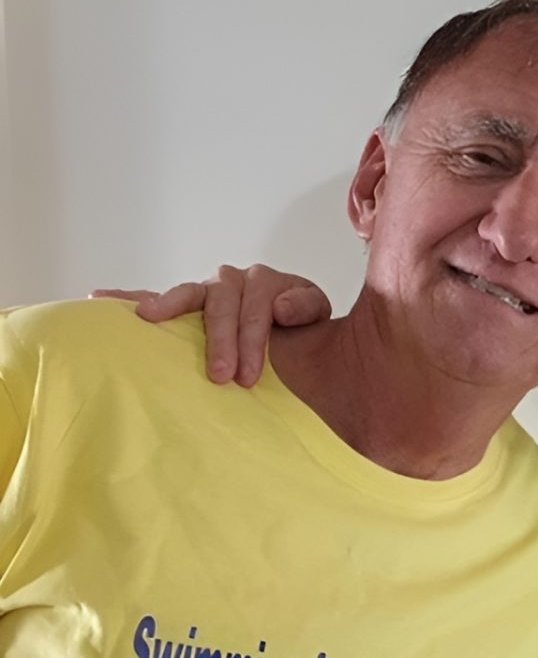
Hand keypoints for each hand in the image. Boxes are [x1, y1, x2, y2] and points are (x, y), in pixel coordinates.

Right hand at [92, 263, 331, 385]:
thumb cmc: (304, 328)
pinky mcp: (186, 306)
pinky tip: (102, 298)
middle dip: (221, 338)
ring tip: (148, 317)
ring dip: (169, 305)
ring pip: (188, 294)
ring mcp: (207, 291)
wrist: (297, 334)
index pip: (258, 303)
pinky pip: (154, 297)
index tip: (250, 374)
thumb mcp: (316, 316)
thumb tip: (282, 307)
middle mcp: (234, 282)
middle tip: (221, 375)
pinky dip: (129, 297)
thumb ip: (306, 306)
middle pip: (222, 301)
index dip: (254, 338)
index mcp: (266, 283)